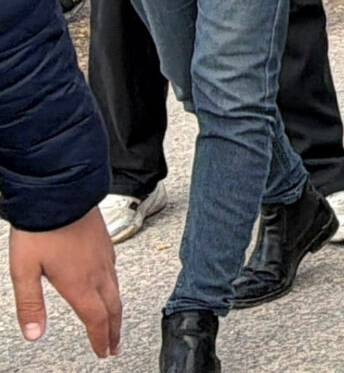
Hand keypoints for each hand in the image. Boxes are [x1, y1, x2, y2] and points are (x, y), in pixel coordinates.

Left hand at [9, 208, 120, 356]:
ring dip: (116, 312)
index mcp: (79, 284)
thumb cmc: (41, 230)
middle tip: (114, 347)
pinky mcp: (106, 244)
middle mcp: (97, 273)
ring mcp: (105, 257)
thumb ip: (30, 305)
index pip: (96, 320)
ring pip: (117, 292)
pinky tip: (108, 288)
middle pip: (113, 309)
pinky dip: (114, 291)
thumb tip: (34, 334)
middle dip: (114, 331)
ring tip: (114, 323)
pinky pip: (115, 274)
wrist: (61, 193)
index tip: (103, 353)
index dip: (101, 340)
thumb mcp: (24, 271)